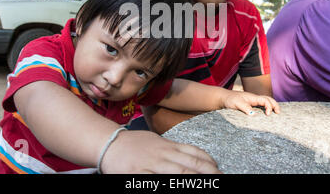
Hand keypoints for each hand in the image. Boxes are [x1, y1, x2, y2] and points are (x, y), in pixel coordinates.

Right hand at [100, 130, 221, 173]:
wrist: (108, 143)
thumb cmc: (134, 144)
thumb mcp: (156, 142)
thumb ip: (173, 149)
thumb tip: (193, 157)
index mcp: (167, 145)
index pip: (193, 152)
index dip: (208, 161)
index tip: (218, 168)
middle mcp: (162, 154)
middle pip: (190, 165)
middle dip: (208, 174)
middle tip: (221, 178)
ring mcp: (151, 165)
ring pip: (178, 174)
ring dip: (195, 180)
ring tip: (208, 184)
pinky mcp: (138, 175)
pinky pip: (157, 182)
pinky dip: (170, 184)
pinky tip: (180, 186)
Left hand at [222, 90, 279, 115]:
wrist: (224, 98)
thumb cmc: (230, 100)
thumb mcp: (237, 104)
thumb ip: (245, 108)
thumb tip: (253, 114)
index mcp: (253, 97)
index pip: (265, 100)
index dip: (269, 107)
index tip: (268, 115)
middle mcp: (254, 99)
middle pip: (268, 99)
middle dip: (275, 105)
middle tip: (278, 113)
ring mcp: (253, 102)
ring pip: (265, 102)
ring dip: (272, 106)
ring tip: (276, 114)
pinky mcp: (250, 106)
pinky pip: (261, 106)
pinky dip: (266, 109)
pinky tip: (267, 115)